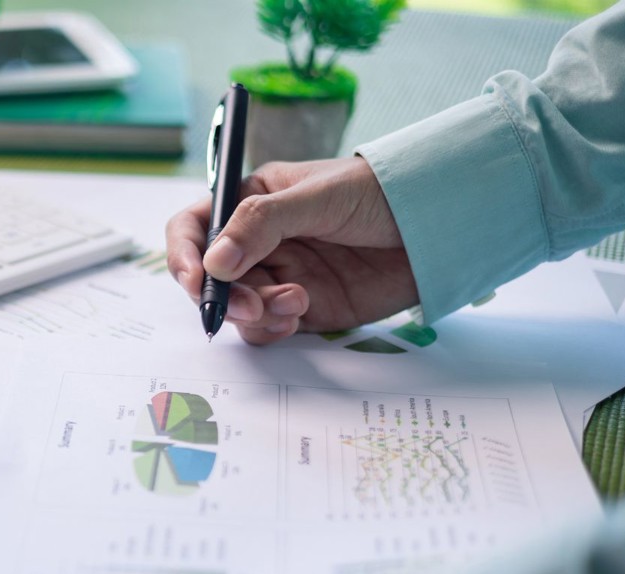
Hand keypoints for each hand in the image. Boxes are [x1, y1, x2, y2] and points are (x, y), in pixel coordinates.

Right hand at [164, 157, 418, 343]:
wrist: (440, 227)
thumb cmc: (378, 193)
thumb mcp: (317, 197)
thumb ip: (262, 224)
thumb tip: (214, 263)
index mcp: (251, 201)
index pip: (196, 226)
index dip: (184, 253)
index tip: (194, 278)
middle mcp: (258, 241)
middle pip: (211, 277)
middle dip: (223, 295)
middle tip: (250, 305)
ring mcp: (279, 275)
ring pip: (238, 306)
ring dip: (254, 313)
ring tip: (295, 304)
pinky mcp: (303, 308)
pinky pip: (267, 327)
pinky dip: (272, 329)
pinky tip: (299, 315)